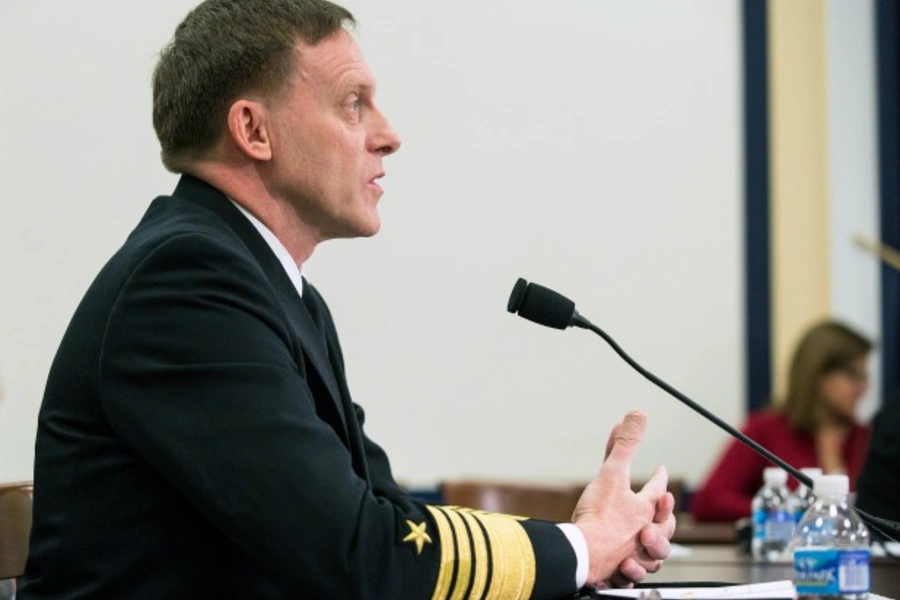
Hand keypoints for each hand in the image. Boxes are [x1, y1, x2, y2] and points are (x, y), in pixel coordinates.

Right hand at [572, 411, 675, 586]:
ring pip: (654, 553)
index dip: (660, 477)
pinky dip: (634, 569)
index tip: (662, 470)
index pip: (657, 489)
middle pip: (664, 524)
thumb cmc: (598, 516)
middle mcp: (644, 532)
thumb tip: (637, 415)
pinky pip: (633, 573)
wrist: (585, 553)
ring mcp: (635, 554)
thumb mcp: (611, 472)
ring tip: (651, 539)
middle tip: (664, 507)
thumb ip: (625, 444)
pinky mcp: (621, 571)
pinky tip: (630, 567)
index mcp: (644, 508)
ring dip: (655, 545)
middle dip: (666, 514)